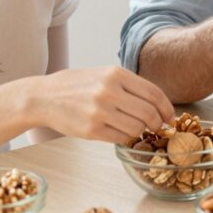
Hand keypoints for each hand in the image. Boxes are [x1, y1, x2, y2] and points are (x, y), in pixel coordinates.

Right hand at [23, 66, 174, 144]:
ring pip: (137, 128)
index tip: (170, 116)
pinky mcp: (91, 130)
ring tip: (135, 129)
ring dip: (141, 131)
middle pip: (149, 113)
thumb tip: (158, 104)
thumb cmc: (77, 86)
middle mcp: (109, 91)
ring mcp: (100, 111)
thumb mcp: (104, 74)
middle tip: (157, 127)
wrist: (43, 97)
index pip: (154, 93)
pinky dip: (125, 138)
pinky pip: (120, 138)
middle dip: (157, 123)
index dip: (166, 107)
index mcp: (116, 74)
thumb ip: (130, 86)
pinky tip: (121, 133)